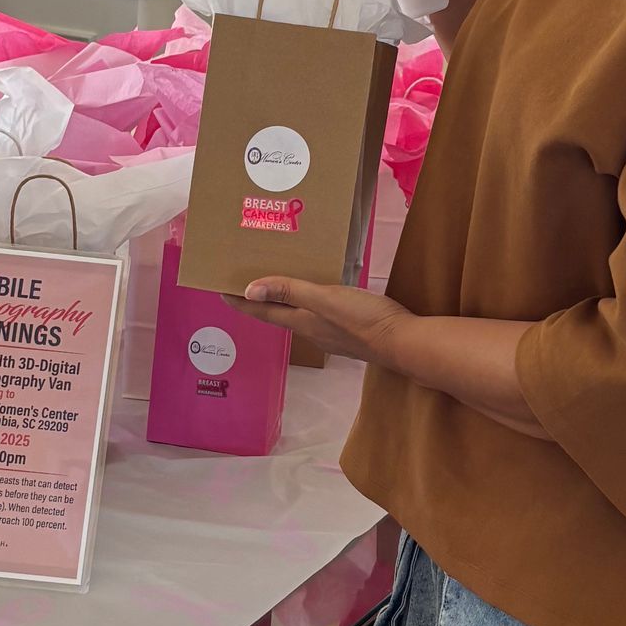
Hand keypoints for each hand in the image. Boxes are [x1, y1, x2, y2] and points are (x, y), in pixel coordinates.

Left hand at [230, 276, 409, 365]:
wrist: (405, 343)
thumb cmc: (364, 320)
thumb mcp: (325, 300)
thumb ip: (291, 292)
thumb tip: (249, 290)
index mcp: (303, 322)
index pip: (264, 311)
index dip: (242, 302)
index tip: (220, 291)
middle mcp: (313, 330)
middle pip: (278, 314)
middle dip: (259, 300)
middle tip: (244, 283)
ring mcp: (332, 334)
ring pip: (299, 315)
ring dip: (284, 301)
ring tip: (278, 283)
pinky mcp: (350, 331)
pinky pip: (319, 314)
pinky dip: (309, 302)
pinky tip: (320, 294)